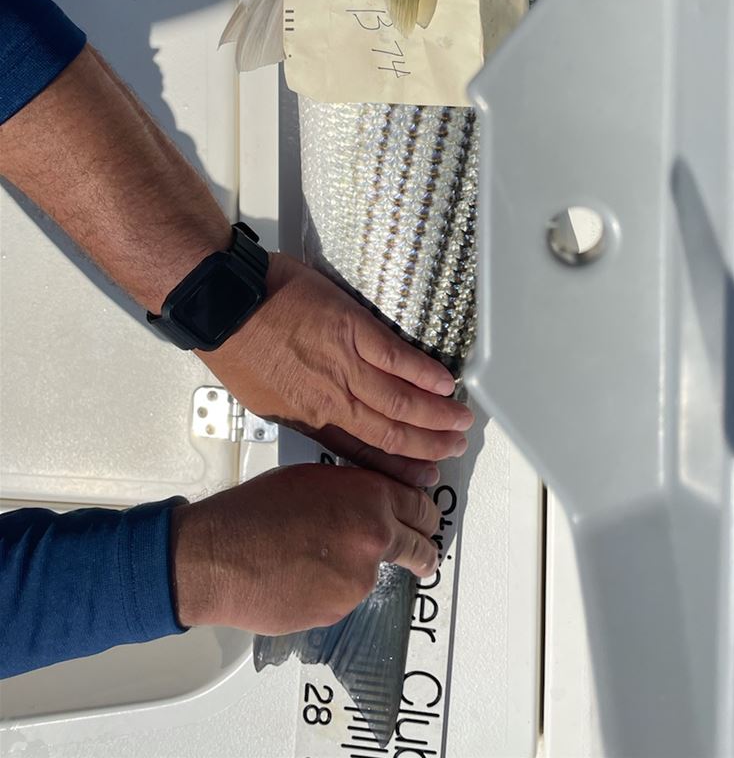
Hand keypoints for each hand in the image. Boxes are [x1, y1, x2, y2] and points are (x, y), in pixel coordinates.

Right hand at [170, 464, 441, 633]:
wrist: (219, 556)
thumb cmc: (255, 511)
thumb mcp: (314, 478)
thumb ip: (355, 489)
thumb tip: (373, 500)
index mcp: (371, 496)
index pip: (421, 508)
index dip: (425, 515)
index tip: (427, 521)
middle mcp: (375, 537)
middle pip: (420, 547)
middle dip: (422, 550)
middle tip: (421, 554)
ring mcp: (359, 578)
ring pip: (373, 574)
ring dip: (359, 569)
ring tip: (317, 559)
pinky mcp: (340, 610)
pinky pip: (345, 597)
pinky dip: (332, 590)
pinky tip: (302, 577)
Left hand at [199, 253, 472, 485]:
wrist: (223, 306)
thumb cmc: (236, 346)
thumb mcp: (261, 397)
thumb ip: (299, 408)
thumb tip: (322, 414)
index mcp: (309, 419)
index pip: (362, 453)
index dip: (396, 468)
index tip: (421, 477)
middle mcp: (331, 402)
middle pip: (389, 433)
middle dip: (427, 446)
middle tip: (454, 450)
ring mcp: (344, 367)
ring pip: (400, 402)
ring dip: (435, 415)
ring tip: (461, 422)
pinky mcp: (352, 331)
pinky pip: (397, 358)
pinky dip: (425, 374)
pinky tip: (446, 384)